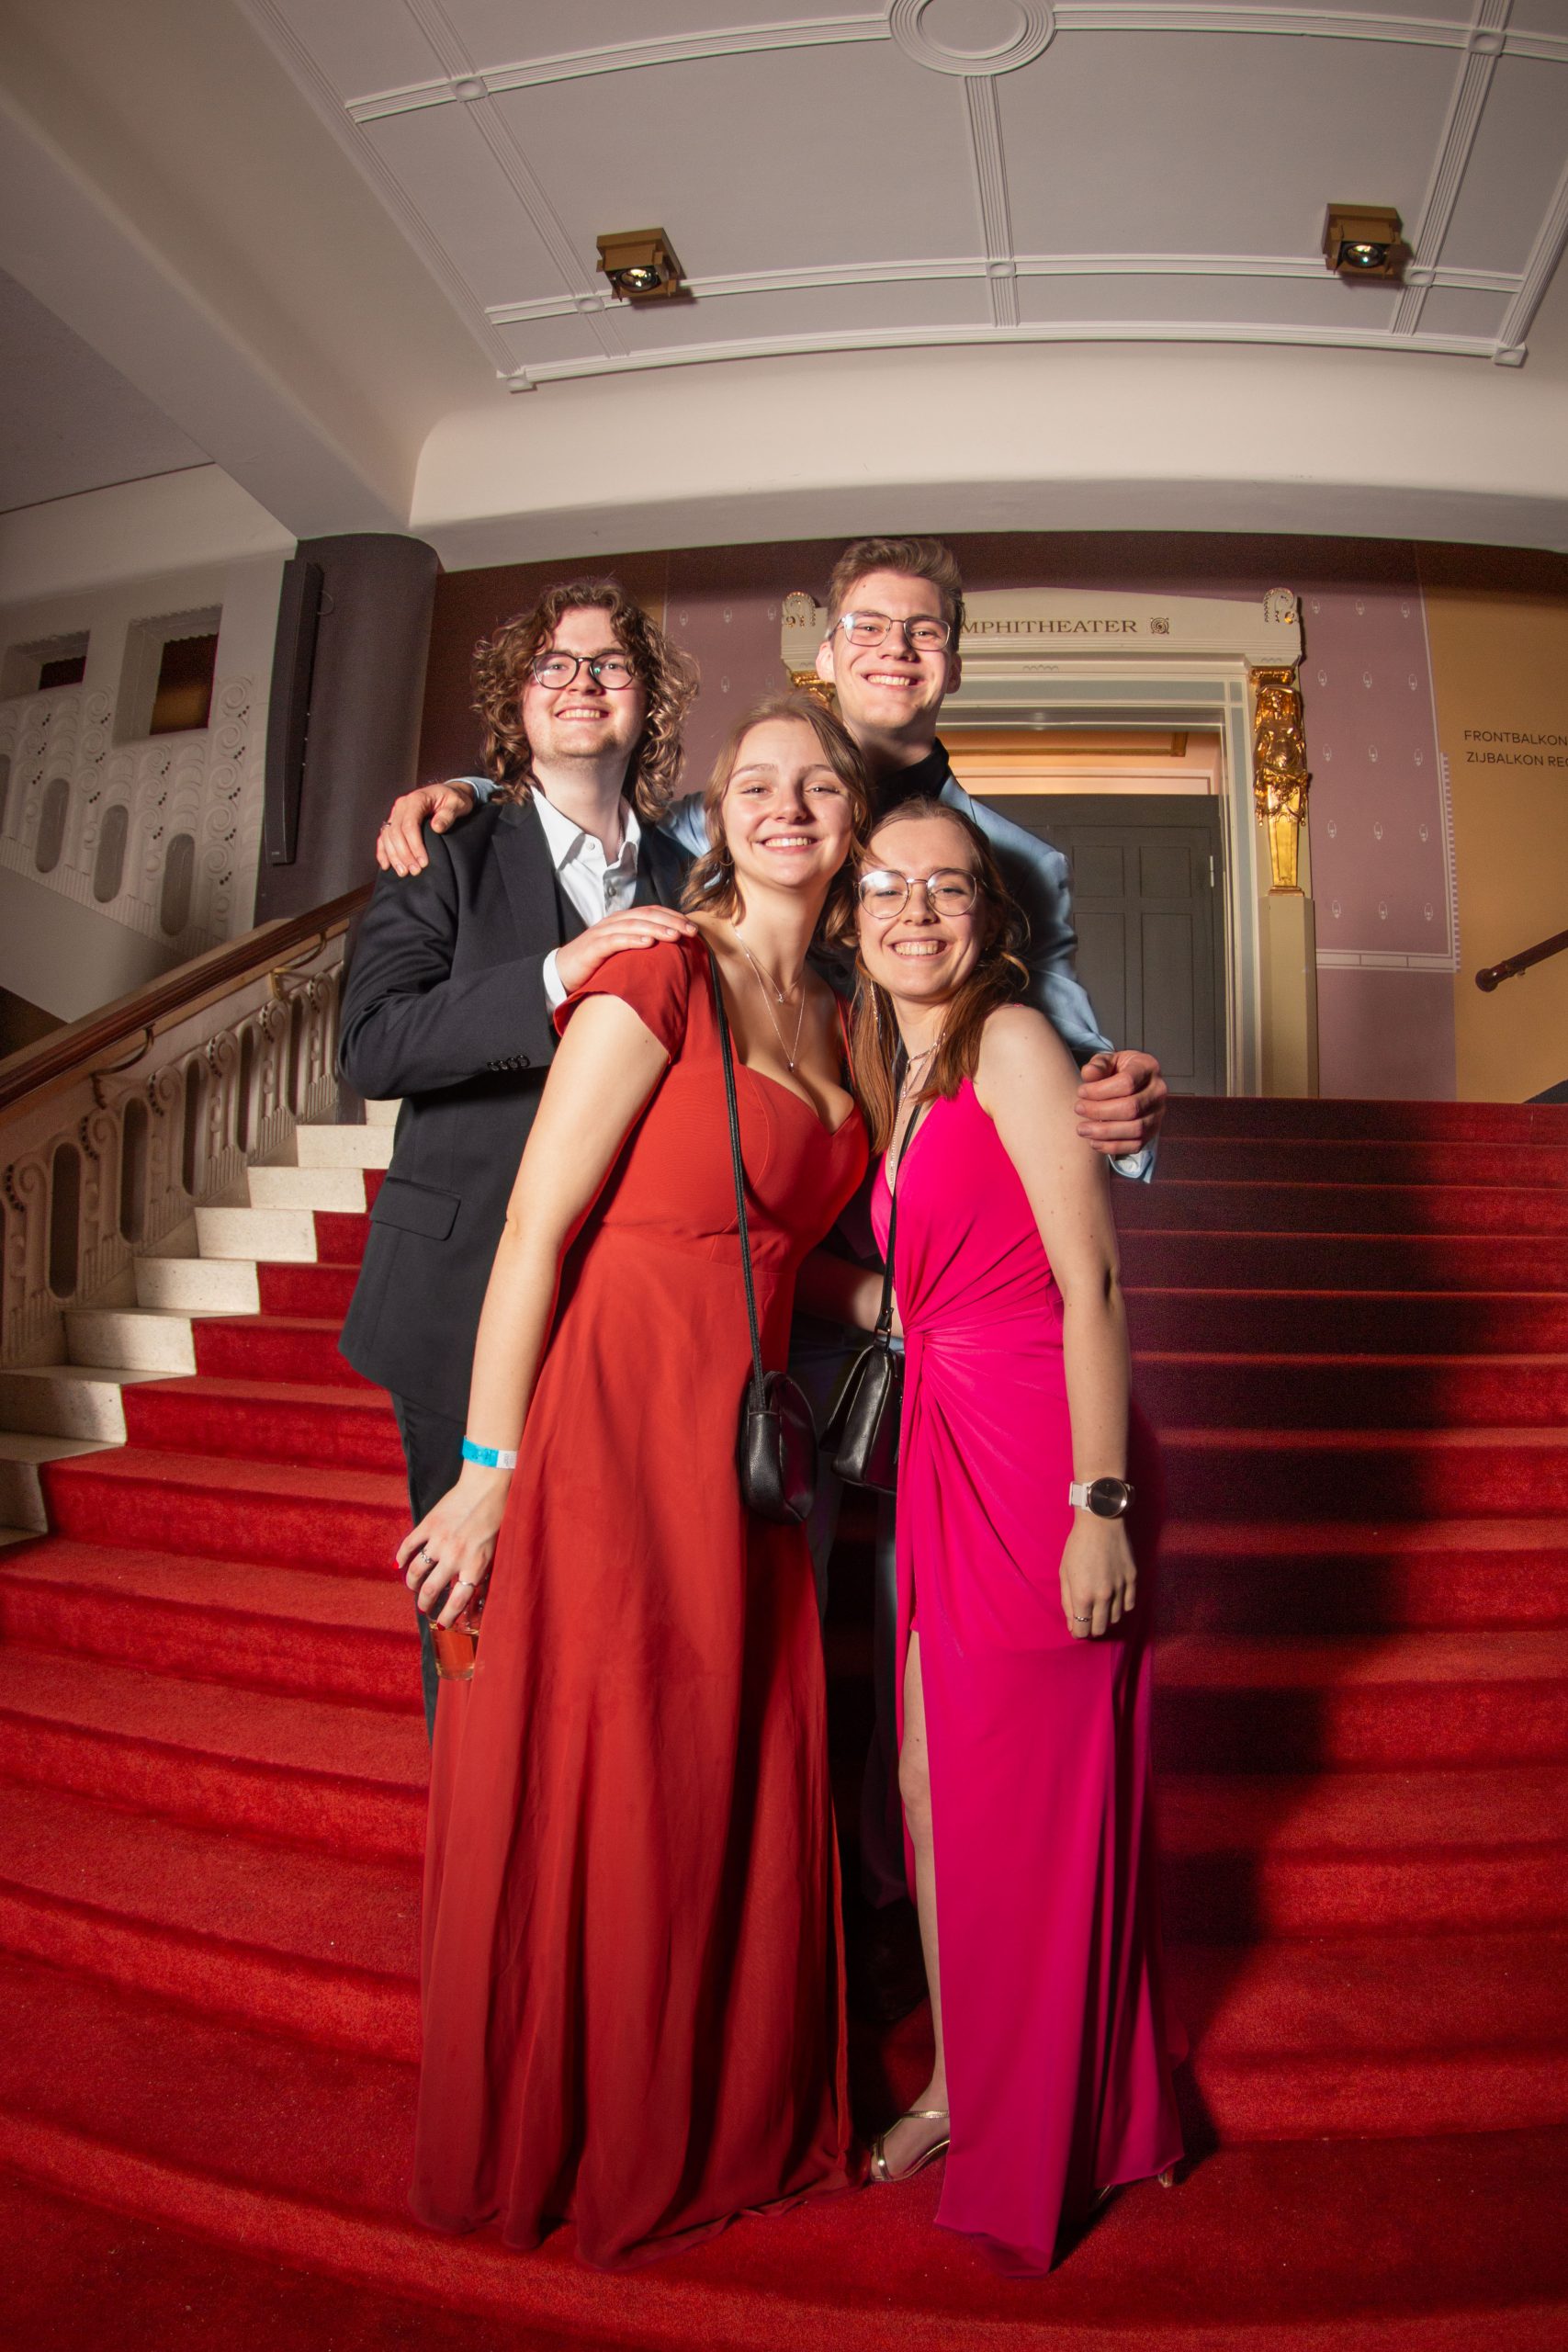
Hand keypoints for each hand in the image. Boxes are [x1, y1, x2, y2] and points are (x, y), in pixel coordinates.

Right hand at [376, 779, 478, 875]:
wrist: (448, 794)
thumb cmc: (453, 799)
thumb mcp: (457, 804)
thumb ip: (448, 815)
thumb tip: (437, 827)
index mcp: (417, 799)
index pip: (409, 825)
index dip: (415, 845)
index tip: (423, 862)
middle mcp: (402, 805)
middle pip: (396, 832)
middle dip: (404, 854)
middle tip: (415, 871)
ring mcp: (396, 813)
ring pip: (387, 836)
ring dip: (394, 856)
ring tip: (404, 872)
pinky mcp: (394, 821)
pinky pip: (384, 837)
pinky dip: (383, 851)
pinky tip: (386, 865)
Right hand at [396, 1469, 507, 1627]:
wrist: (486, 1487)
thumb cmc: (496, 1518)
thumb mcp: (495, 1551)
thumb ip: (483, 1572)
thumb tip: (476, 1596)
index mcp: (474, 1565)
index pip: (457, 1600)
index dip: (447, 1616)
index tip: (441, 1624)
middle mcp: (455, 1556)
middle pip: (432, 1589)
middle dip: (424, 1603)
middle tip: (423, 1607)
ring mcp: (439, 1540)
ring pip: (416, 1571)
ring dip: (412, 1583)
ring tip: (414, 1587)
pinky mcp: (428, 1524)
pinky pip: (408, 1545)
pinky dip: (401, 1558)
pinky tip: (399, 1566)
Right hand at [554, 906, 696, 994]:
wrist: (561, 972)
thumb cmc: (596, 964)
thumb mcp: (622, 953)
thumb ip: (640, 947)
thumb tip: (669, 953)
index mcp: (622, 921)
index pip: (652, 912)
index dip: (673, 916)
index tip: (693, 927)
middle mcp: (614, 922)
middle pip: (647, 916)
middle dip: (671, 922)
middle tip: (691, 931)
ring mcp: (603, 933)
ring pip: (634, 925)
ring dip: (657, 929)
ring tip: (676, 936)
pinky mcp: (593, 947)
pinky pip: (616, 941)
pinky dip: (633, 940)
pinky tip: (649, 943)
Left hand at [1060, 1513, 1136, 1639]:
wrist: (1101, 1523)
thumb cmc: (1077, 1546)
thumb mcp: (1065, 1573)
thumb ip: (1068, 1602)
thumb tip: (1073, 1625)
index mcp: (1083, 1595)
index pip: (1082, 1630)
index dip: (1078, 1632)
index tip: (1077, 1627)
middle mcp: (1104, 1596)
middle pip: (1101, 1628)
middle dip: (1092, 1628)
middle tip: (1087, 1619)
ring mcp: (1121, 1588)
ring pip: (1116, 1618)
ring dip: (1106, 1617)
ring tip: (1100, 1606)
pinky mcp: (1133, 1579)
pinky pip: (1129, 1605)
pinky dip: (1121, 1606)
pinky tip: (1114, 1598)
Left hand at [1075, 1049, 1166, 1156]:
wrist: (1132, 1084)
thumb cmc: (1116, 1071)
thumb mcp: (1107, 1061)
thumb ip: (1098, 1065)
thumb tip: (1089, 1073)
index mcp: (1147, 1068)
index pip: (1127, 1082)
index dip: (1100, 1090)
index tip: (1081, 1092)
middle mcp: (1158, 1091)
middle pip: (1131, 1108)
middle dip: (1099, 1111)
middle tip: (1078, 1109)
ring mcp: (1157, 1114)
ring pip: (1135, 1129)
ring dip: (1104, 1132)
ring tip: (1082, 1129)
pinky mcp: (1152, 1132)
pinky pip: (1136, 1145)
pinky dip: (1112, 1146)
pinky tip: (1093, 1142)